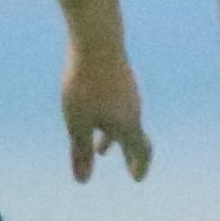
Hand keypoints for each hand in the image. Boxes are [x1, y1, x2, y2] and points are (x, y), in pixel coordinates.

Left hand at [64, 39, 151, 180]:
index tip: (136, 178)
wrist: (97, 39)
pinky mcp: (121, 78)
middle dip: (129, 155)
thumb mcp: (77, 123)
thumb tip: (82, 181)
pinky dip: (110, 120)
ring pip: (124, 120)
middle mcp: (134, 109)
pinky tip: (96, 114)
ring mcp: (129, 92)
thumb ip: (80, 151)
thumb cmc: (85, 84)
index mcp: (128, 124)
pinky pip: (119, 105)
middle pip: (134, 137)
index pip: (141, 151)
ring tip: (102, 147)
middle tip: (129, 167)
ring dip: (115, 137)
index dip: (140, 166)